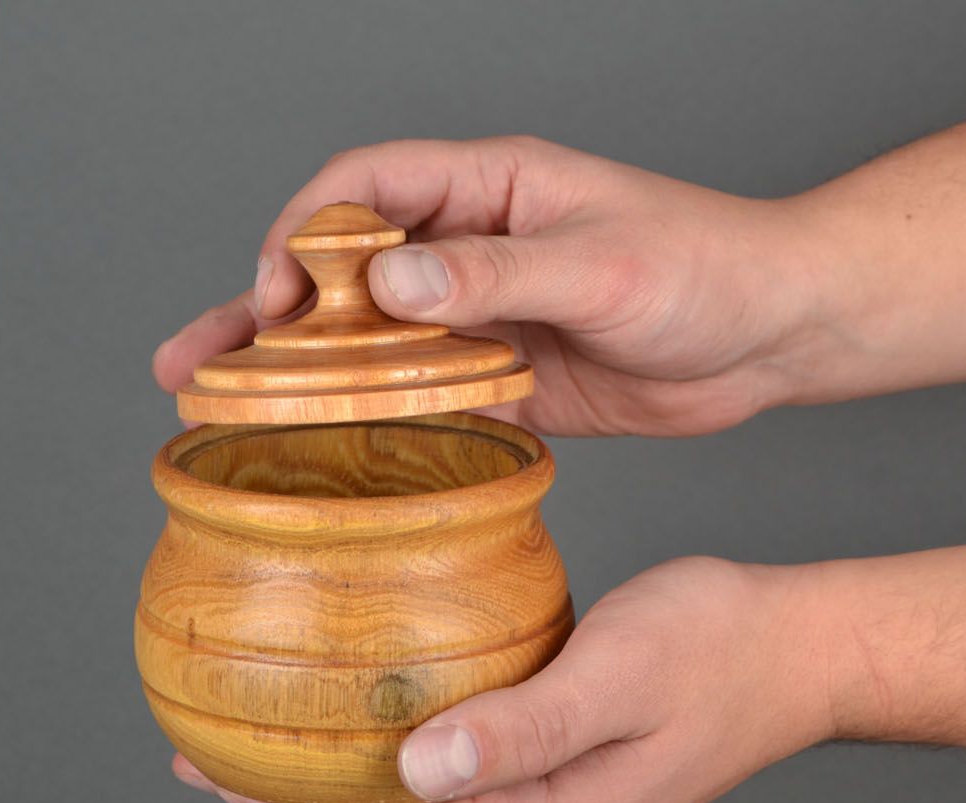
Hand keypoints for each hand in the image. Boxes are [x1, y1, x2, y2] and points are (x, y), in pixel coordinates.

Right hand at [153, 136, 819, 435]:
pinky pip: (420, 395)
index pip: (365, 189)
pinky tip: (322, 453)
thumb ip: (500, 275)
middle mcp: (472, 247)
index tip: (278, 295)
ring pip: (369, 340)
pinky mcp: (502, 377)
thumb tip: (393, 287)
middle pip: (343, 271)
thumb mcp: (605, 267)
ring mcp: (481, 316)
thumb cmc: (707, 269)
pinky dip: (369, 420)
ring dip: (299, 374)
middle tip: (192, 362)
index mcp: (489, 187)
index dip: (305, 235)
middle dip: (263, 311)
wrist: (772, 334)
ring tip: (220, 408)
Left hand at [172, 557, 833, 802]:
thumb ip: (523, 728)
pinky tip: (374, 724)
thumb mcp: (621, 672)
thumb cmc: (719, 647)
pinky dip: (402, 766)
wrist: (799, 651)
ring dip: (347, 791)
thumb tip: (418, 774)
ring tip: (274, 745)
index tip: (219, 779)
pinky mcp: (571, 780)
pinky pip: (463, 787)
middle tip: (213, 758)